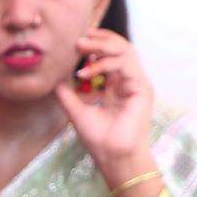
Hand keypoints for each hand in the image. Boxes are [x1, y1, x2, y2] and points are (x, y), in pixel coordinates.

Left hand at [54, 29, 156, 185]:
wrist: (113, 157)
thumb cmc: (99, 139)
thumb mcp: (77, 111)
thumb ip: (67, 94)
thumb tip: (54, 78)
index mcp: (117, 84)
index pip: (110, 55)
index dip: (95, 44)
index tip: (75, 43)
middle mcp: (129, 81)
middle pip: (119, 47)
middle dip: (99, 39)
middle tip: (77, 39)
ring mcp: (137, 83)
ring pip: (125, 50)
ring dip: (101, 46)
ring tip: (80, 46)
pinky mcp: (142, 88)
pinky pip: (125, 65)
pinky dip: (104, 64)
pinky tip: (85, 72)